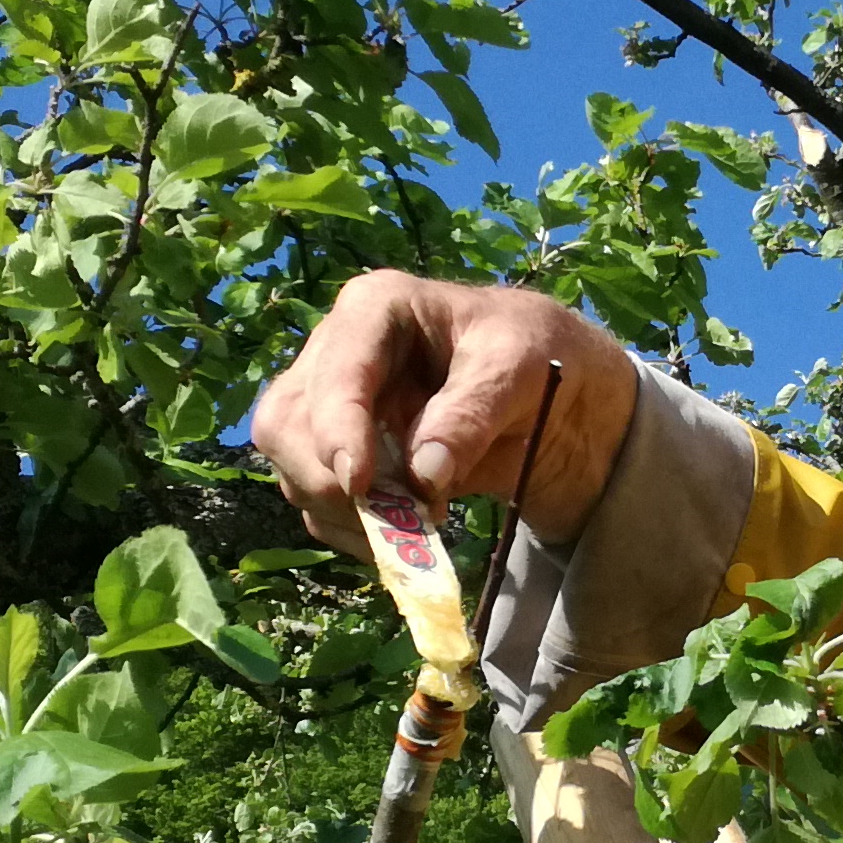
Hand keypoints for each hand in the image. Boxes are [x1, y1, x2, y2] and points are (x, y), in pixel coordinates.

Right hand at [250, 271, 641, 550]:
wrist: (556, 394)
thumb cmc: (534, 356)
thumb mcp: (519, 368)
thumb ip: (471, 414)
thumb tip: (422, 474)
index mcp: (376, 309)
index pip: (334, 371)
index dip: (336, 429)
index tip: (358, 482)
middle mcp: (338, 353)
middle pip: (286, 423)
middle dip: (327, 478)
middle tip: (388, 518)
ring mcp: (330, 408)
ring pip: (291, 467)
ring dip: (341, 512)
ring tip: (413, 524)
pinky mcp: (337, 455)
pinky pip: (315, 504)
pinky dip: (351, 531)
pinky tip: (403, 534)